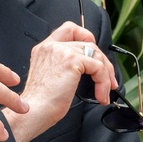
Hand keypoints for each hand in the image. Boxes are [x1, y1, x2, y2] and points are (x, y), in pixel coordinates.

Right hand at [6, 23, 115, 141]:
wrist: (34, 112)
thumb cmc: (41, 103)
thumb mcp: (52, 77)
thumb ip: (65, 66)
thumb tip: (90, 69)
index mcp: (44, 48)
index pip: (69, 30)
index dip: (86, 38)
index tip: (95, 55)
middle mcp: (51, 46)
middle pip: (88, 43)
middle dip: (103, 61)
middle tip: (108, 79)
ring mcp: (61, 51)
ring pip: (95, 54)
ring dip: (106, 74)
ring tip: (104, 91)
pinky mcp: (71, 61)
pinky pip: (98, 66)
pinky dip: (103, 82)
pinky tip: (100, 95)